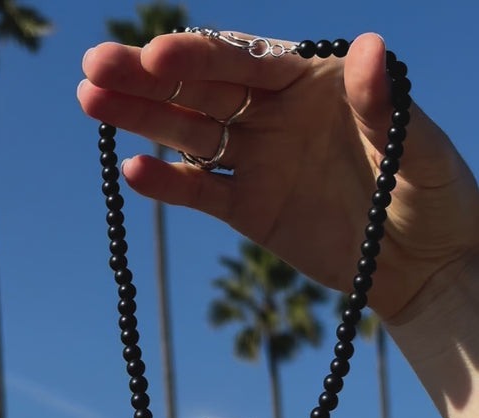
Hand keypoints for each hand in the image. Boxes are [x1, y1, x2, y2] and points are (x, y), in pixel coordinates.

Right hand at [78, 31, 478, 319]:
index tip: (157, 56)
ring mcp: (256, 163)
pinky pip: (200, 193)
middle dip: (149, 80)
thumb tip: (366, 48)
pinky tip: (132, 171)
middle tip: (95, 68)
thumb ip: (383, 105)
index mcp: (312, 85)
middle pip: (202, 92)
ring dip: (142, 121)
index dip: (201, 58)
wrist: (420, 264)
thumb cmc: (431, 197)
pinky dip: (168, 184)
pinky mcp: (247, 209)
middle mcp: (274, 117)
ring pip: (190, 135)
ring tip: (91, 103)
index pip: (246, 62)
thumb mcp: (417, 149)